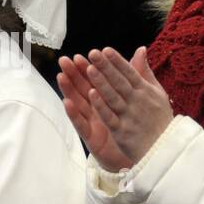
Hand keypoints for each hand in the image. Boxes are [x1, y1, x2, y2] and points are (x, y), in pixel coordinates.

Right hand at [58, 54, 132, 171]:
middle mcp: (97, 109)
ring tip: (61, 76)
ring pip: (79, 103)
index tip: (82, 55)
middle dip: (74, 74)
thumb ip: (136, 74)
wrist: (141, 154)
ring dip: (69, 90)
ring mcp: (93, 123)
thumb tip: (141, 50)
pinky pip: (82, 124)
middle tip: (64, 60)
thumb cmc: (135, 126)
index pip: (96, 79)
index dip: (88, 67)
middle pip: (83, 89)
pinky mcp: (92, 137)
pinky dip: (74, 113)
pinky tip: (67, 102)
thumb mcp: (138, 96)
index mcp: (107, 99)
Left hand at [81, 46, 173, 163]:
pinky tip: (92, 95)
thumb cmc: (160, 120)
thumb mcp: (158, 93)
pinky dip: (102, 106)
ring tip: (89, 69)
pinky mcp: (122, 131)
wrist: (165, 149)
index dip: (117, 61)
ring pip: (113, 97)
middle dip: (106, 67)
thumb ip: (146, 72)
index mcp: (146, 91)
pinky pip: (110, 117)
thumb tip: (140, 49)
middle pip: (119, 82)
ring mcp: (129, 116)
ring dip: (101, 83)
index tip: (105, 50)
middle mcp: (137, 102)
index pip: (130, 73)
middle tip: (93, 53)